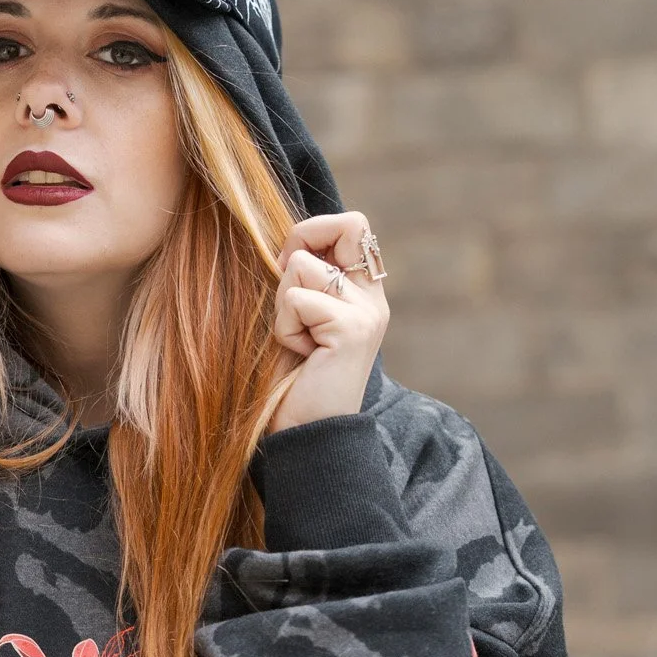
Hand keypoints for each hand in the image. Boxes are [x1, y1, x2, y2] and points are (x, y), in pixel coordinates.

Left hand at [265, 211, 389, 432]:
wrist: (303, 432)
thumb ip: (304, 279)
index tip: (288, 270)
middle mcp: (373, 299)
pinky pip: (297, 300)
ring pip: (302, 265)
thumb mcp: (297, 318)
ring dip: (282, 305)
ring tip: (298, 341)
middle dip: (298, 249)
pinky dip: (284, 328)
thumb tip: (287, 244)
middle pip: (345, 224)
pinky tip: (301, 355)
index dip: (312, 233)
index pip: (352, 225)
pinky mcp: (352, 329)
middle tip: (291, 300)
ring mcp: (367, 313)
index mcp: (364, 294)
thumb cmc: (290, 378)